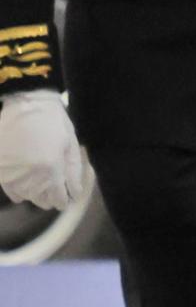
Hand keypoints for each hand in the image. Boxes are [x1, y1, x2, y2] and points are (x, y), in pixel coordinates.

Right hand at [0, 91, 90, 211]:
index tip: (67, 196)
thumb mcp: (70, 144)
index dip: (65, 199)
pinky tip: (26, 178)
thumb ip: (73, 172)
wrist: (24, 105)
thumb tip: (75, 193)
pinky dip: (20, 189)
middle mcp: (28, 176)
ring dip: (35, 192)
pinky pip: (11, 190)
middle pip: (41, 200)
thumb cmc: (52, 121)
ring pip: (26, 196)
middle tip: (55, 184)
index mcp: (50, 169)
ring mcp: (10, 175)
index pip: (58, 198)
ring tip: (40, 176)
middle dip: (51, 196)